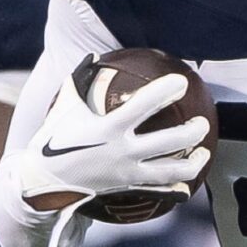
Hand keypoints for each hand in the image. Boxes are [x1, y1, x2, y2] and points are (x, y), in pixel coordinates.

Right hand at [12, 68, 209, 211]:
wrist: (44, 181)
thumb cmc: (54, 140)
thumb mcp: (66, 106)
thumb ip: (81, 80)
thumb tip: (93, 56)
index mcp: (109, 127)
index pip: (145, 105)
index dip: (167, 90)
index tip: (181, 81)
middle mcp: (122, 151)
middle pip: (170, 141)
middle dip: (192, 131)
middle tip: (201, 121)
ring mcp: (127, 173)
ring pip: (171, 170)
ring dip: (193, 161)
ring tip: (203, 152)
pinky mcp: (127, 188)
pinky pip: (158, 189)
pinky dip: (176, 187)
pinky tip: (187, 183)